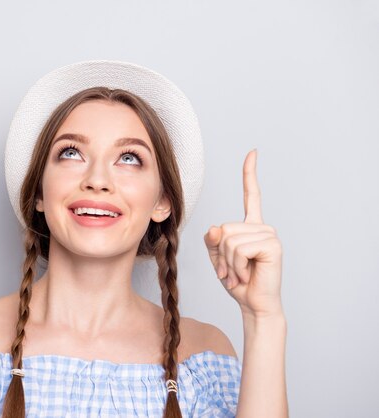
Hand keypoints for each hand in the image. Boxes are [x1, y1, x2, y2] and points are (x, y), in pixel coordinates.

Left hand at [203, 150, 282, 316]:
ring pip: (229, 239)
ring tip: (239, 274)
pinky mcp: (272, 245)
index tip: (252, 153)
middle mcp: (262, 227)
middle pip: (224, 228)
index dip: (250, 174)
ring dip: (228, 262)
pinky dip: (235, 265)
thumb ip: (213, 240)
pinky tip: (246, 275)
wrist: (253, 304)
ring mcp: (269, 235)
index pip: (252, 195)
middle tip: (230, 271)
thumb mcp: (218, 257)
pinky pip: (238, 248)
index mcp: (250, 226)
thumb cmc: (237, 281)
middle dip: (220, 253)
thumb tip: (216, 227)